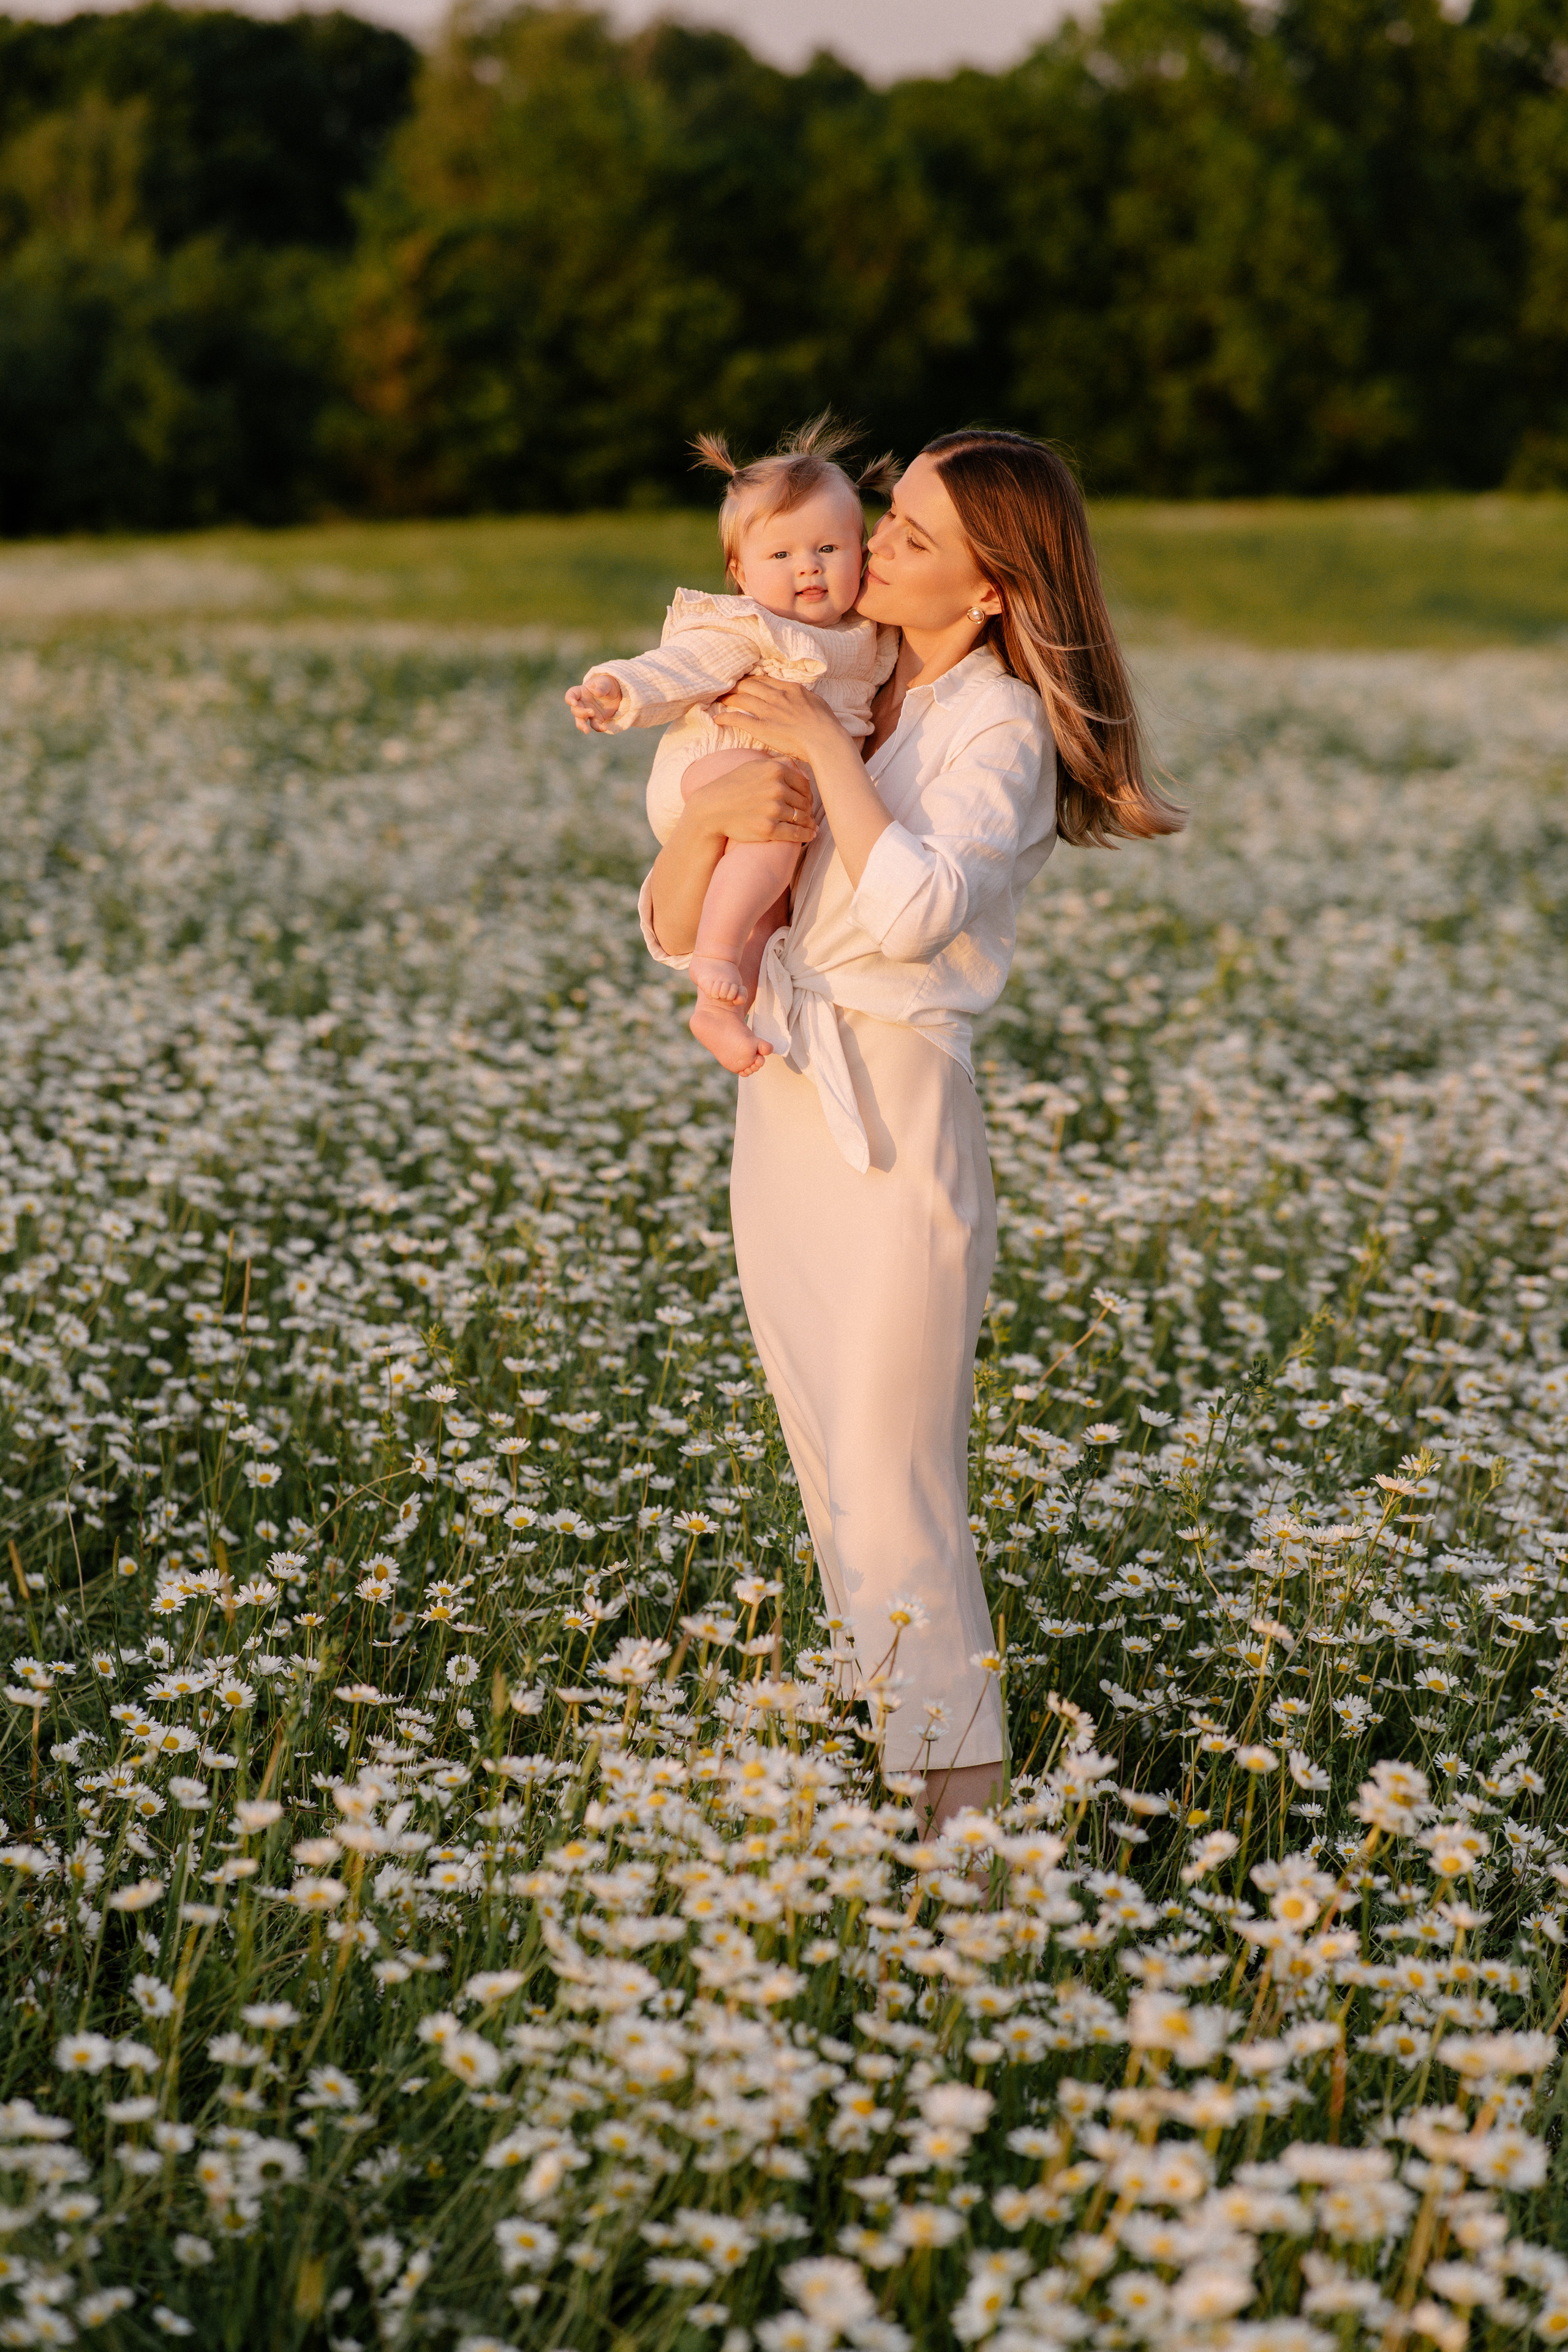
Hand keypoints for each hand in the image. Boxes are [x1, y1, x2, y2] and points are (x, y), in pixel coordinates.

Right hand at [565, 674, 622, 733]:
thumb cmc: (607, 684)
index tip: (574, 703)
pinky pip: (595, 725)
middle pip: (575, 710)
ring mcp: (588, 713)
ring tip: (586, 731)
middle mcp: (582, 703)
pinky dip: (599, 728)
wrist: (615, 693)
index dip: (570, 699)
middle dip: (581, 713)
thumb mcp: (606, 682)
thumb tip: (597, 693)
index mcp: (581, 692)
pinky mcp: (596, 719)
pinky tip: (604, 727)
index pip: (571, 695)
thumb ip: (602, 687)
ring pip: (580, 721)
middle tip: (592, 712)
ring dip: (582, 726)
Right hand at [680, 756, 816, 847]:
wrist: (712, 809)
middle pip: (804, 801)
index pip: (804, 784)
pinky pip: (795, 833)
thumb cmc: (733, 787)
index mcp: (775, 770)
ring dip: (808, 823)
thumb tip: (806, 774)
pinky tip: (810, 836)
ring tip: (811, 827)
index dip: (808, 795)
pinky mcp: (769, 829)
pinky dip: (806, 835)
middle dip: (808, 810)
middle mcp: (776, 788)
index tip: (807, 802)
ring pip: (801, 817)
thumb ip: (781, 764)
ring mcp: (773, 809)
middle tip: (809, 816)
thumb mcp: (755, 766)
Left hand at [713, 675, 844, 762]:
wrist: (825, 740)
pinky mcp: (762, 727)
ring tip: (719, 700)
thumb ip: (803, 697)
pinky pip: (738, 718)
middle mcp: (776, 696)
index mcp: (790, 688)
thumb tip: (800, 696)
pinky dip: (725, 717)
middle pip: (748, 685)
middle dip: (735, 686)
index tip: (744, 683)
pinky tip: (718, 719)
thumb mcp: (816, 702)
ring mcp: (768, 711)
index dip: (751, 680)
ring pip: (740, 698)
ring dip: (727, 698)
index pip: (764, 679)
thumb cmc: (826, 725)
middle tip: (726, 689)